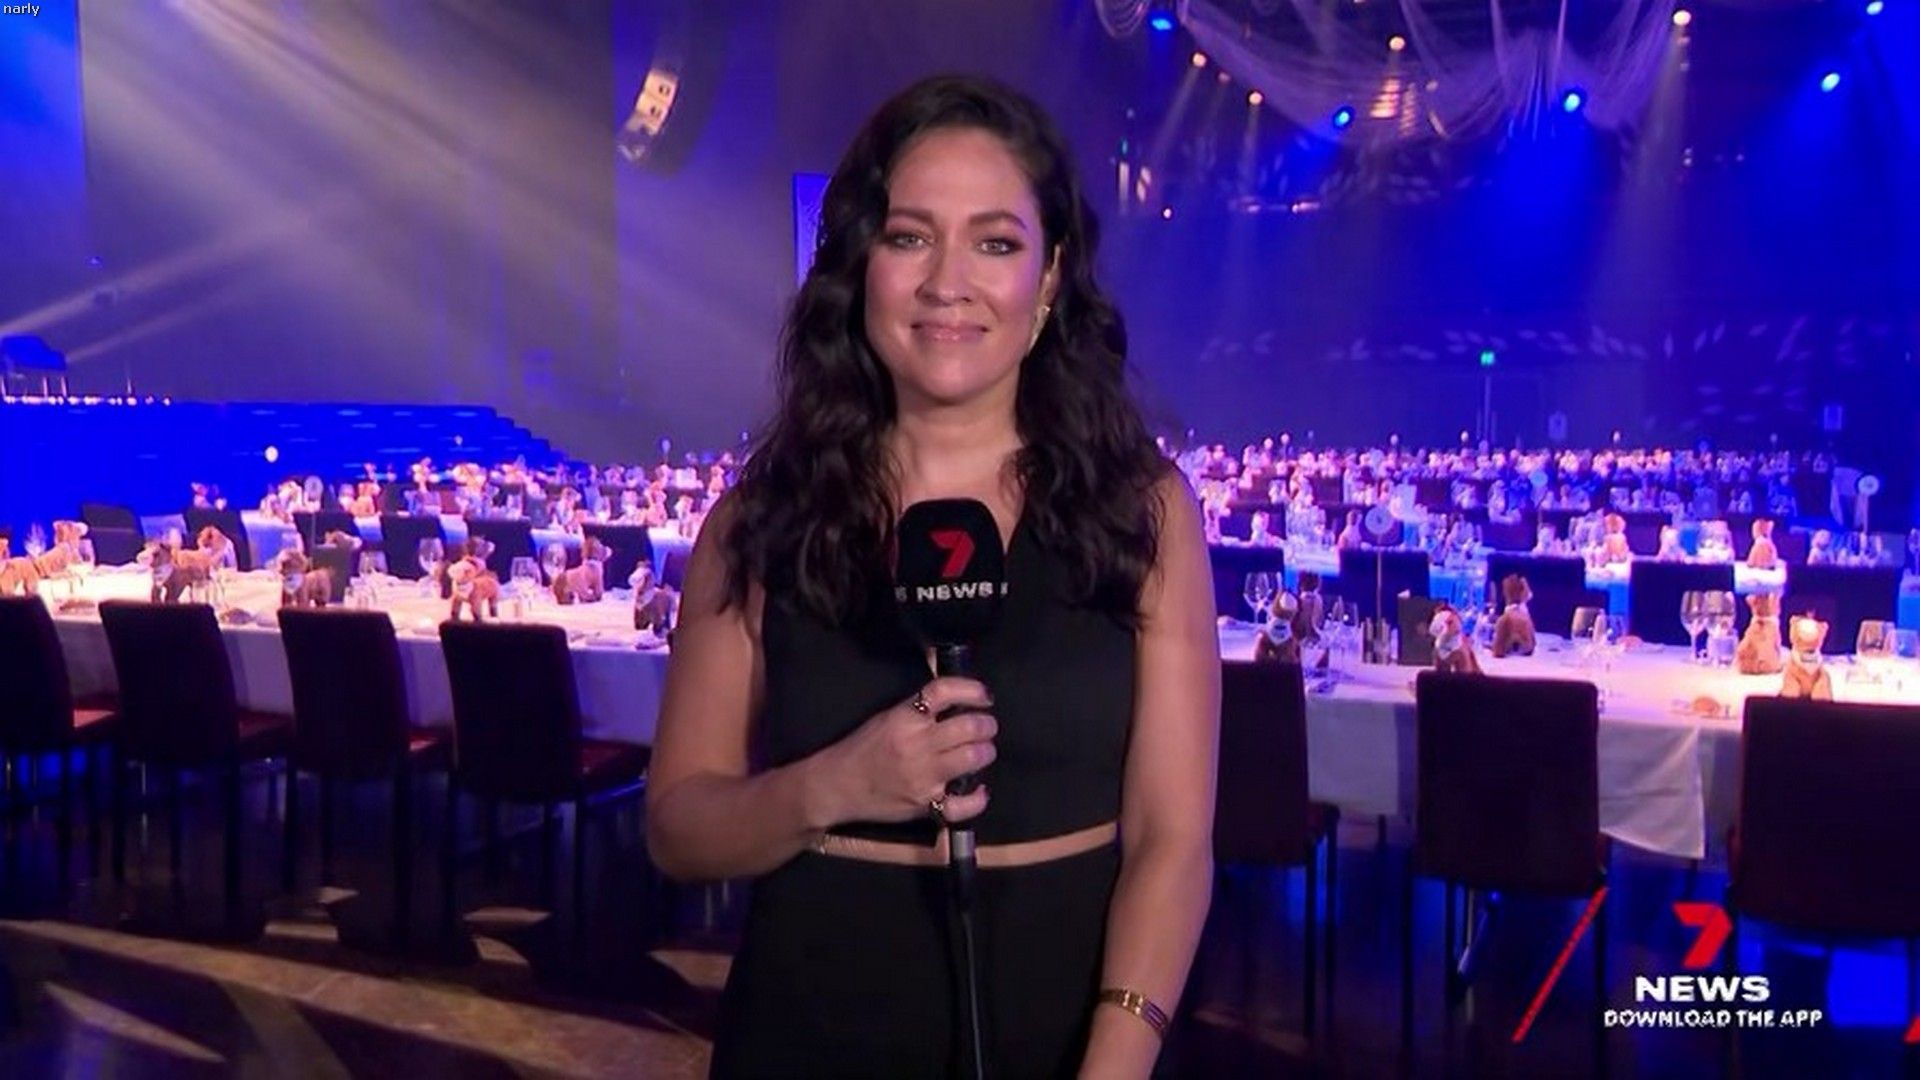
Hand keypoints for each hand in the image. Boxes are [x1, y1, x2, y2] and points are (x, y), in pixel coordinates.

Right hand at [812, 677, 996, 826]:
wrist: (837, 786)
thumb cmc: (862, 748)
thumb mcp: (887, 716)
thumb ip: (919, 706)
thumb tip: (951, 688)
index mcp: (905, 718)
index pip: (945, 692)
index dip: (972, 690)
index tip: (985, 697)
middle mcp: (917, 744)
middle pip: (969, 727)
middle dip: (986, 725)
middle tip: (986, 727)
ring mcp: (923, 777)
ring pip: (973, 758)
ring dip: (985, 752)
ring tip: (983, 751)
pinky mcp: (925, 805)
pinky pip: (962, 805)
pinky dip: (977, 798)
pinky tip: (980, 791)